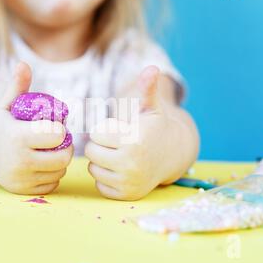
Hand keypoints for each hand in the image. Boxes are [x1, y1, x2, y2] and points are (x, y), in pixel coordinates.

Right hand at [0, 62, 72, 194]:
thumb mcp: (5, 104)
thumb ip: (17, 85)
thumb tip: (24, 63)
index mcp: (16, 137)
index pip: (56, 135)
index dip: (61, 129)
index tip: (56, 125)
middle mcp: (18, 161)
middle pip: (63, 157)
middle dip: (66, 146)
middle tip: (60, 139)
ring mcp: (20, 179)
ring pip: (59, 172)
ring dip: (61, 161)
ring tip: (53, 150)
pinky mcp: (22, 191)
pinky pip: (51, 185)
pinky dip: (53, 175)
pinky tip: (45, 165)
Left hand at [85, 66, 184, 200]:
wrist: (172, 155)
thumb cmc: (154, 126)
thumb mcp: (151, 106)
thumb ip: (148, 88)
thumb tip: (152, 67)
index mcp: (134, 140)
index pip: (96, 134)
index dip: (105, 129)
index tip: (119, 130)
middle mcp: (131, 164)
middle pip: (91, 152)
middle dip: (100, 145)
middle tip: (117, 143)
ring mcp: (129, 182)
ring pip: (93, 169)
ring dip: (101, 161)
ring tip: (119, 155)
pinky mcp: (126, 195)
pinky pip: (100, 185)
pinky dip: (106, 177)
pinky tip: (121, 169)